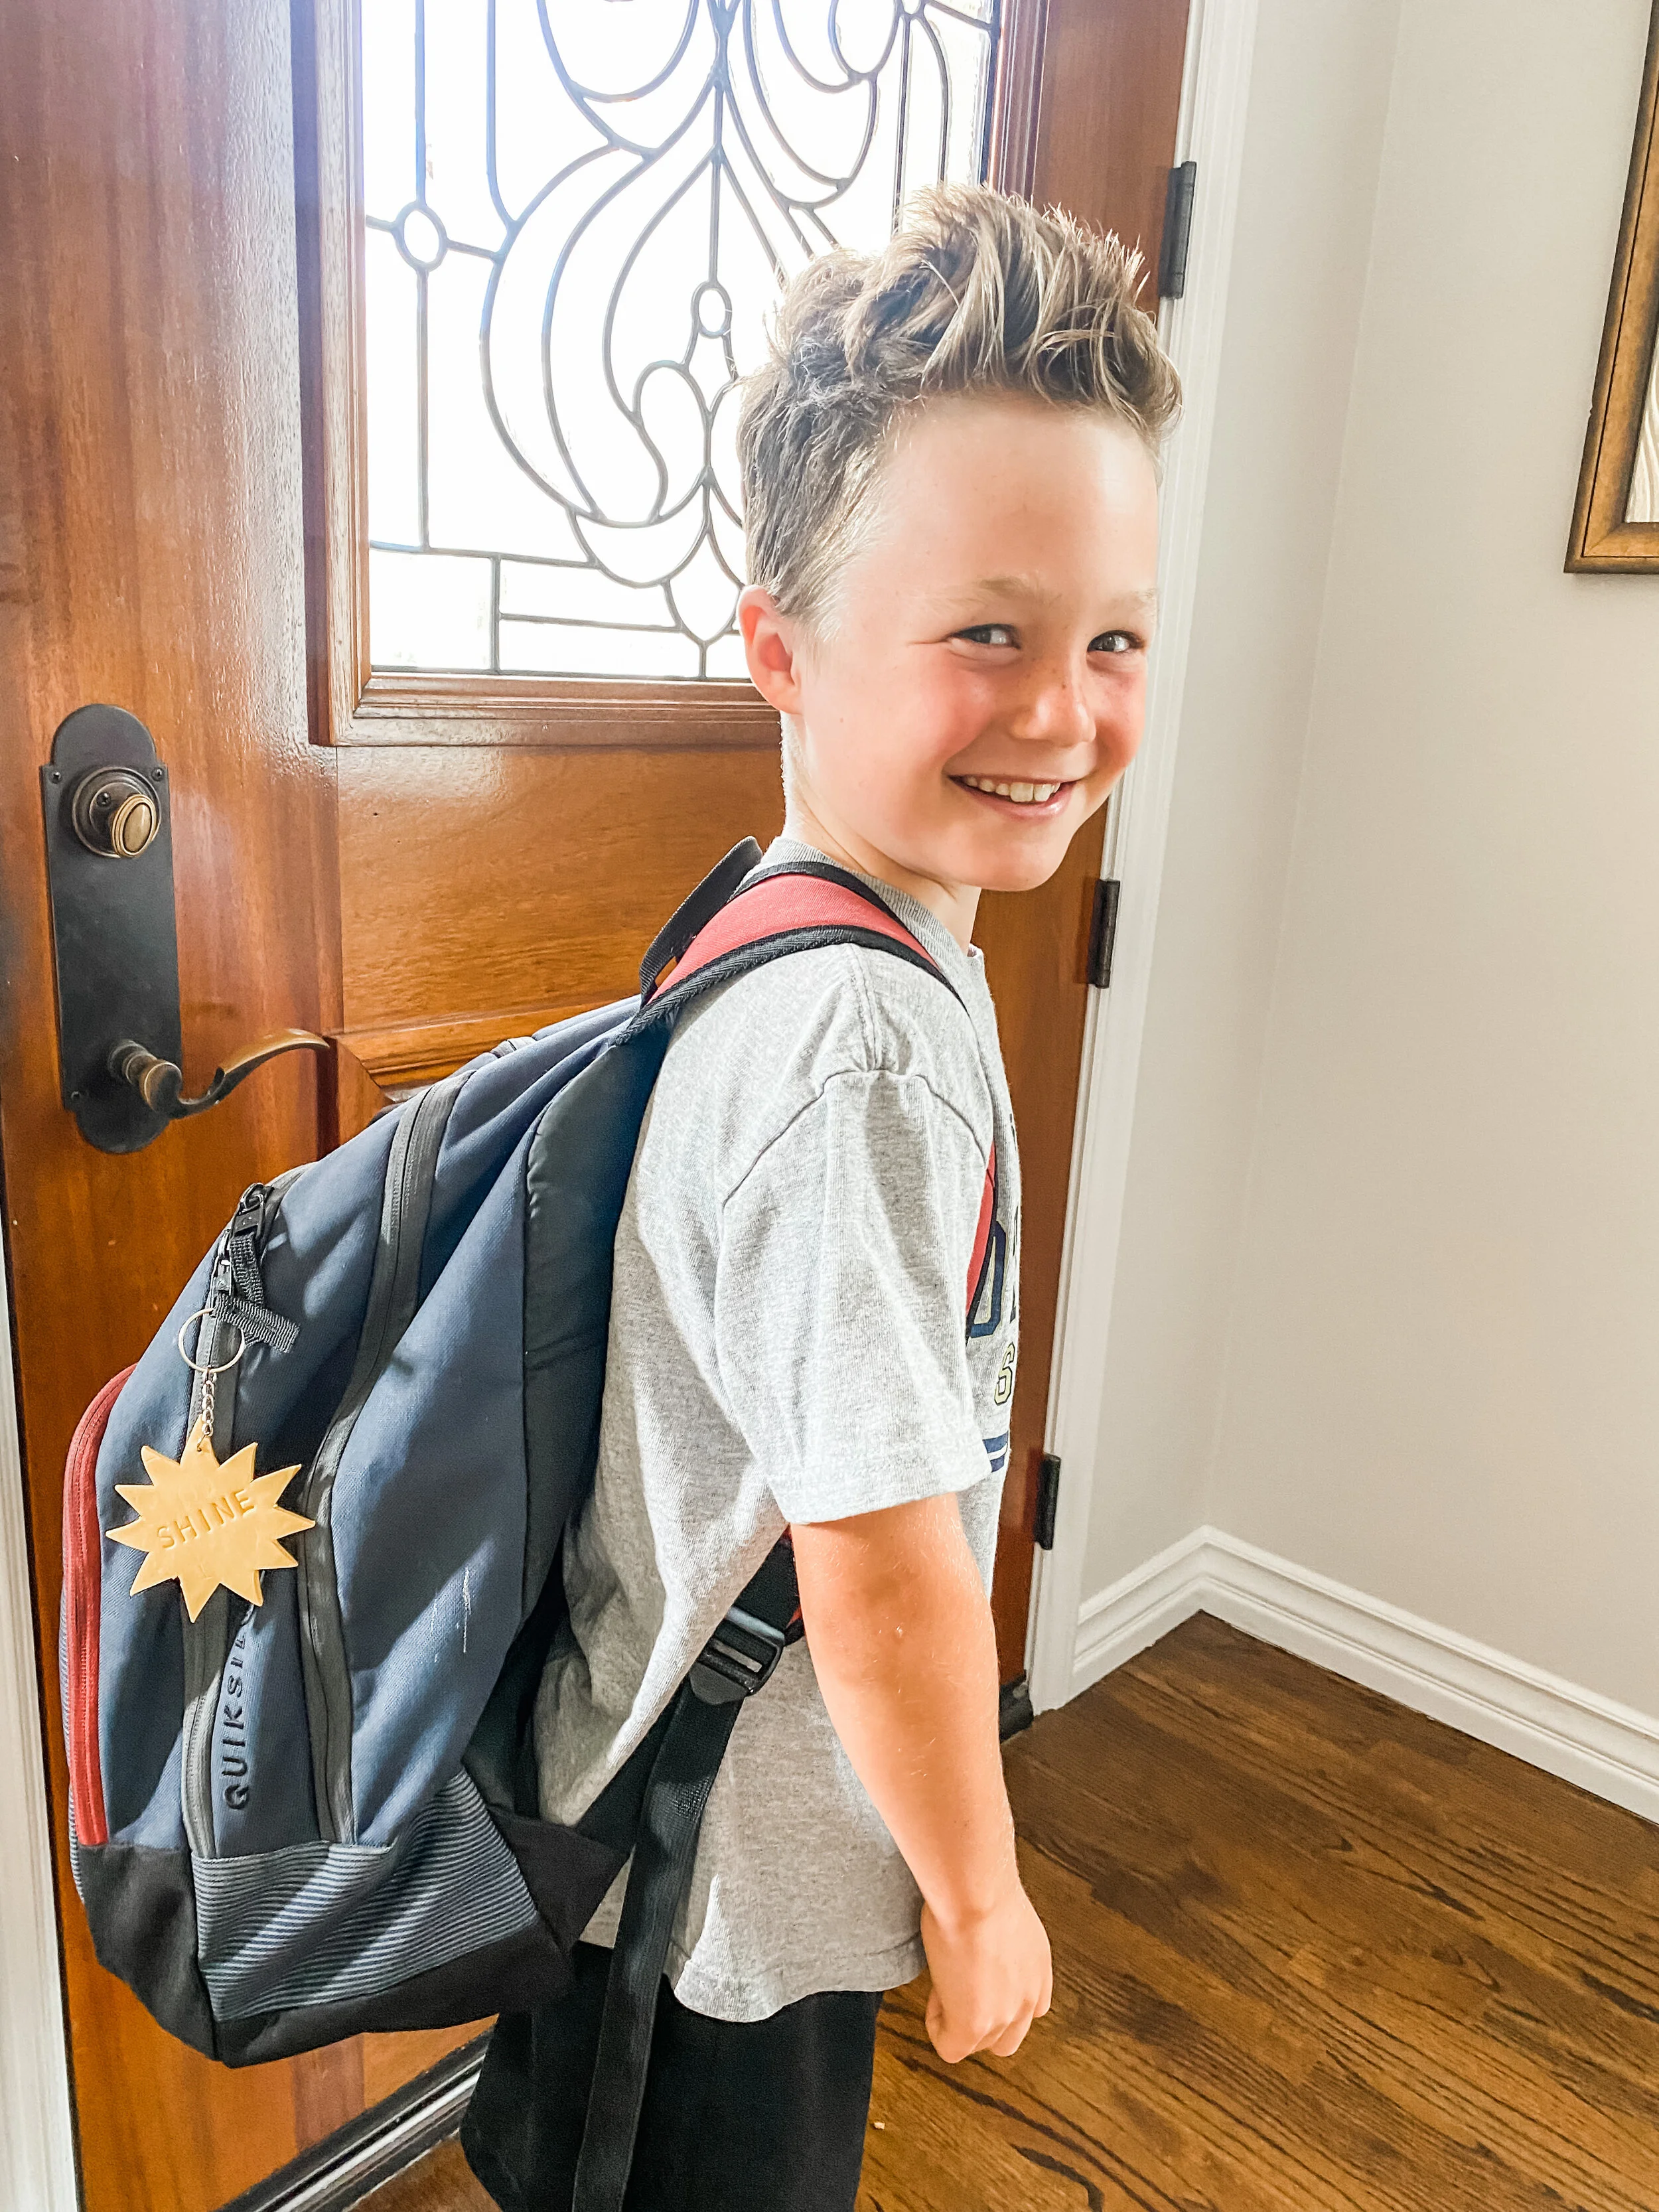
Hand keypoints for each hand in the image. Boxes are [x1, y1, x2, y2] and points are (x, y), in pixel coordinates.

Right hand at [920, 1878, 1052, 2060]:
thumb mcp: (1001, 1911)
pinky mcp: (974, 2025)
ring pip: (981, 2044)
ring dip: (959, 2022)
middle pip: (1007, 2036)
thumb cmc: (981, 1885)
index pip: (1029, 2007)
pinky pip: (951, 2049)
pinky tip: (934, 1994)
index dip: (998, 1996)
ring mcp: (1005, 2015)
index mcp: (1038, 1968)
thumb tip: (976, 1929)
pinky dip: (937, 2027)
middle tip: (958, 1984)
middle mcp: (1029, 1996)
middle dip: (981, 2019)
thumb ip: (999, 1938)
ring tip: (944, 1984)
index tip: (975, 1970)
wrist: (975, 1892)